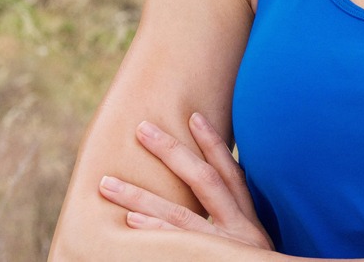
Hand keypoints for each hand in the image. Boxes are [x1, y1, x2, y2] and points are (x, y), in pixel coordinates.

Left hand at [98, 112, 272, 250]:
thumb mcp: (256, 247)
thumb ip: (237, 225)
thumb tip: (212, 211)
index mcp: (250, 221)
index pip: (232, 173)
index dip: (214, 143)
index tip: (193, 117)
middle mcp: (240, 229)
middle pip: (205, 180)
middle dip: (172, 151)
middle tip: (141, 129)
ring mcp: (224, 247)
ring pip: (180, 213)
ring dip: (140, 196)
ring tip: (108, 183)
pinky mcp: (211, 261)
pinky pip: (177, 246)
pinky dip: (153, 231)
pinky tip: (129, 220)